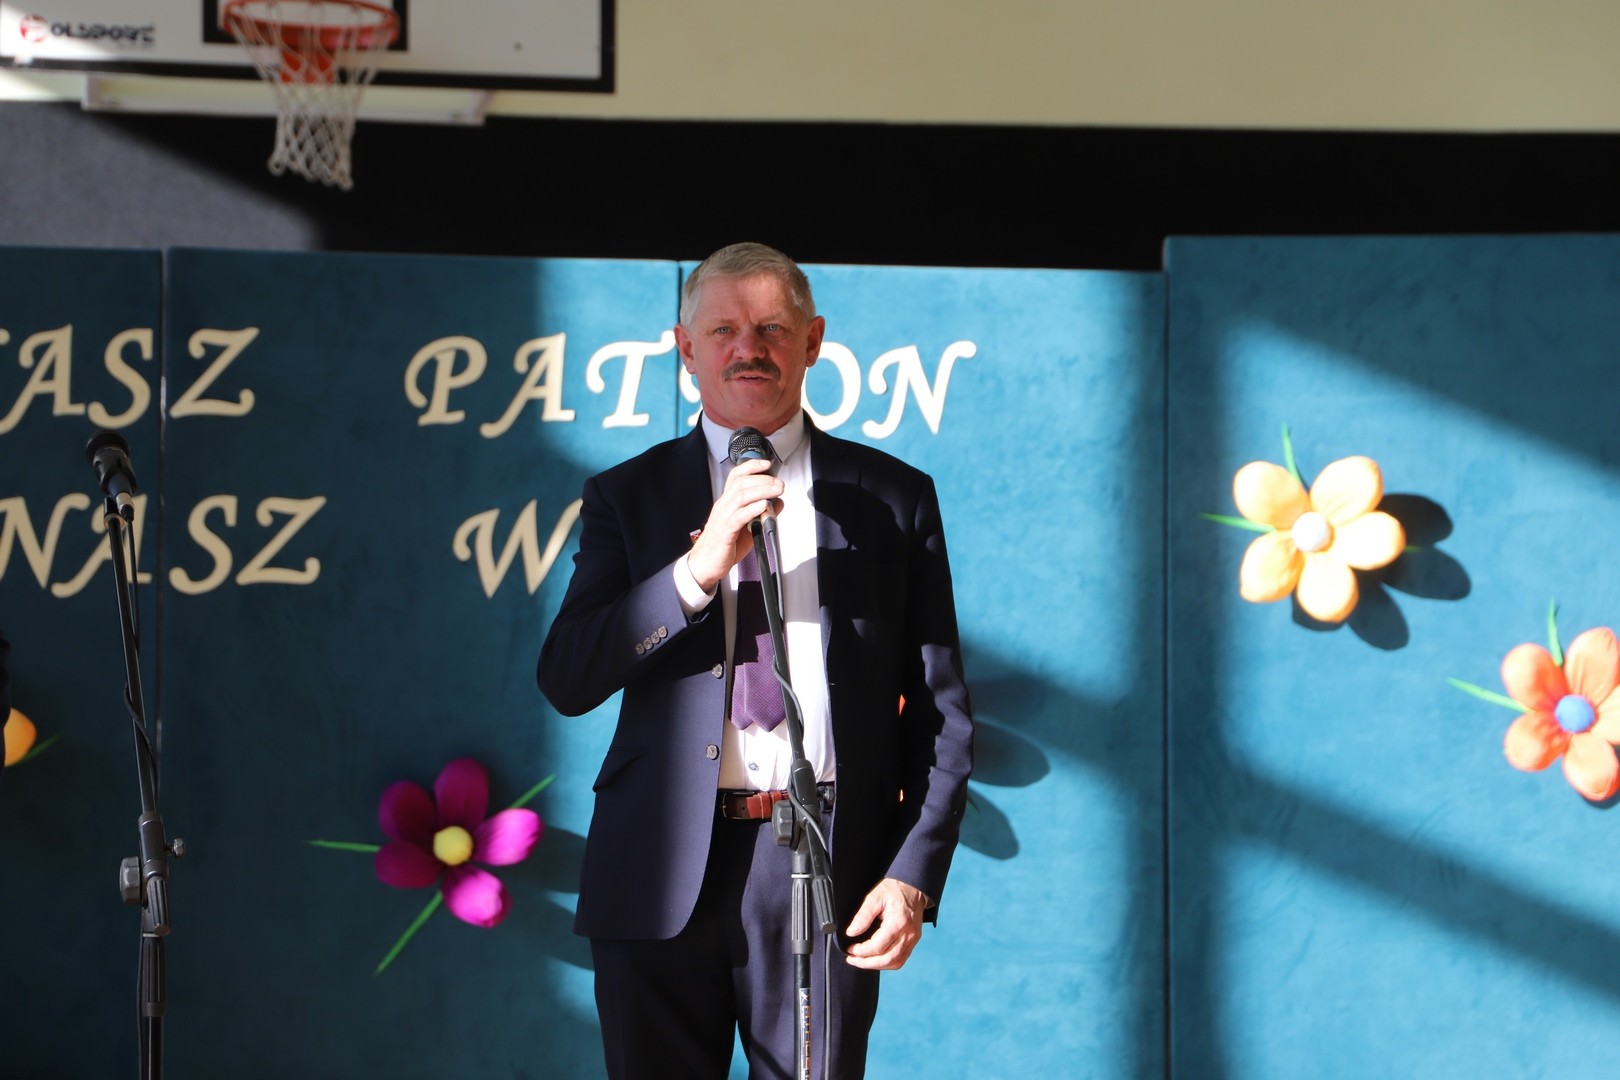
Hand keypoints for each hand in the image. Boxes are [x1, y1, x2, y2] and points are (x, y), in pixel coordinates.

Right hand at [687, 457, 782, 592]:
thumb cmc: (724, 545)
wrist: (705, 564)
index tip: (767, 464)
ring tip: (776, 489)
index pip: (736, 476)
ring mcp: (723, 518)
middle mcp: (724, 506)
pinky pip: (738, 517)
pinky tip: (763, 505)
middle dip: (762, 479)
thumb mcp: (746, 526)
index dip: (751, 466)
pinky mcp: (725, 532)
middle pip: (741, 483)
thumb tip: (778, 503)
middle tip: (779, 482)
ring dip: (761, 490)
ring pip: (741, 497)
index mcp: (727, 502)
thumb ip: (761, 513)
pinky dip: (752, 509)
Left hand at [843, 878, 928, 970]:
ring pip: (895, 962)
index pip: (878, 946)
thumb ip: (863, 916)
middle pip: (887, 959)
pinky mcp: (913, 941)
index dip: (861, 951)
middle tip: (852, 959)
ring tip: (862, 961)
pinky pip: (901, 959)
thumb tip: (851, 932)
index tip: (850, 948)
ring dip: (877, 965)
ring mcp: (913, 939)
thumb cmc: (894, 889)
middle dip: (866, 963)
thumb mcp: (874, 897)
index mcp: (898, 923)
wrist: (913, 886)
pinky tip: (876, 959)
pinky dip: (887, 962)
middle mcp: (908, 934)